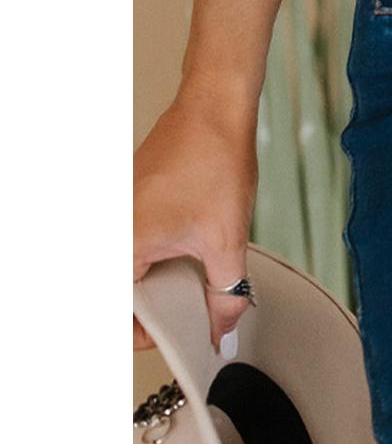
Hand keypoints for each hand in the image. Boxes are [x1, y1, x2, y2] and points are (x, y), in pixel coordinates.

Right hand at [134, 83, 259, 355]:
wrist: (214, 107)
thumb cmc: (214, 160)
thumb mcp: (227, 240)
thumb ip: (225, 295)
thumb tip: (223, 331)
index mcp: (124, 244)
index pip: (119, 311)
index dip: (144, 332)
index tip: (171, 336)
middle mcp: (112, 228)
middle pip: (124, 289)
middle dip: (156, 306)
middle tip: (188, 309)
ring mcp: (118, 211)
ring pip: (129, 265)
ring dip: (158, 277)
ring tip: (193, 275)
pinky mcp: (130, 198)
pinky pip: (135, 240)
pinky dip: (158, 253)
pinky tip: (188, 248)